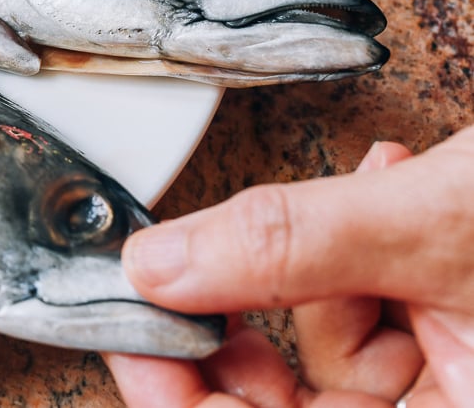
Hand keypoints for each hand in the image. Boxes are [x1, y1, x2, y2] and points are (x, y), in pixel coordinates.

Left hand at [105, 126, 473, 406]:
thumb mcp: (427, 223)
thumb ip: (288, 246)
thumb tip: (156, 267)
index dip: (177, 394)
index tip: (126, 321)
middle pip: (286, 402)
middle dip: (244, 306)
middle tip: (185, 251)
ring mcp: (448, 375)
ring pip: (325, 345)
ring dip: (318, 253)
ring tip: (371, 185)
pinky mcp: (450, 328)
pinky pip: (367, 308)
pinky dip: (358, 244)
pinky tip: (392, 182)